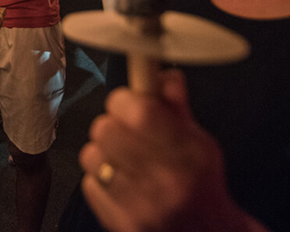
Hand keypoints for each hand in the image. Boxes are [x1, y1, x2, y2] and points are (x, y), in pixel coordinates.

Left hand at [80, 70, 251, 231]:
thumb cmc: (201, 185)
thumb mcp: (200, 142)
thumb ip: (176, 107)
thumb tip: (163, 73)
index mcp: (188, 154)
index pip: (137, 110)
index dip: (125, 99)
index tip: (130, 102)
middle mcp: (165, 180)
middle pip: (105, 128)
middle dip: (113, 124)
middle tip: (126, 131)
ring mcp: (140, 205)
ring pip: (92, 154)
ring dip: (104, 152)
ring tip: (123, 158)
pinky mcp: (120, 222)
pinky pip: (89, 183)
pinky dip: (100, 179)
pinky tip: (121, 182)